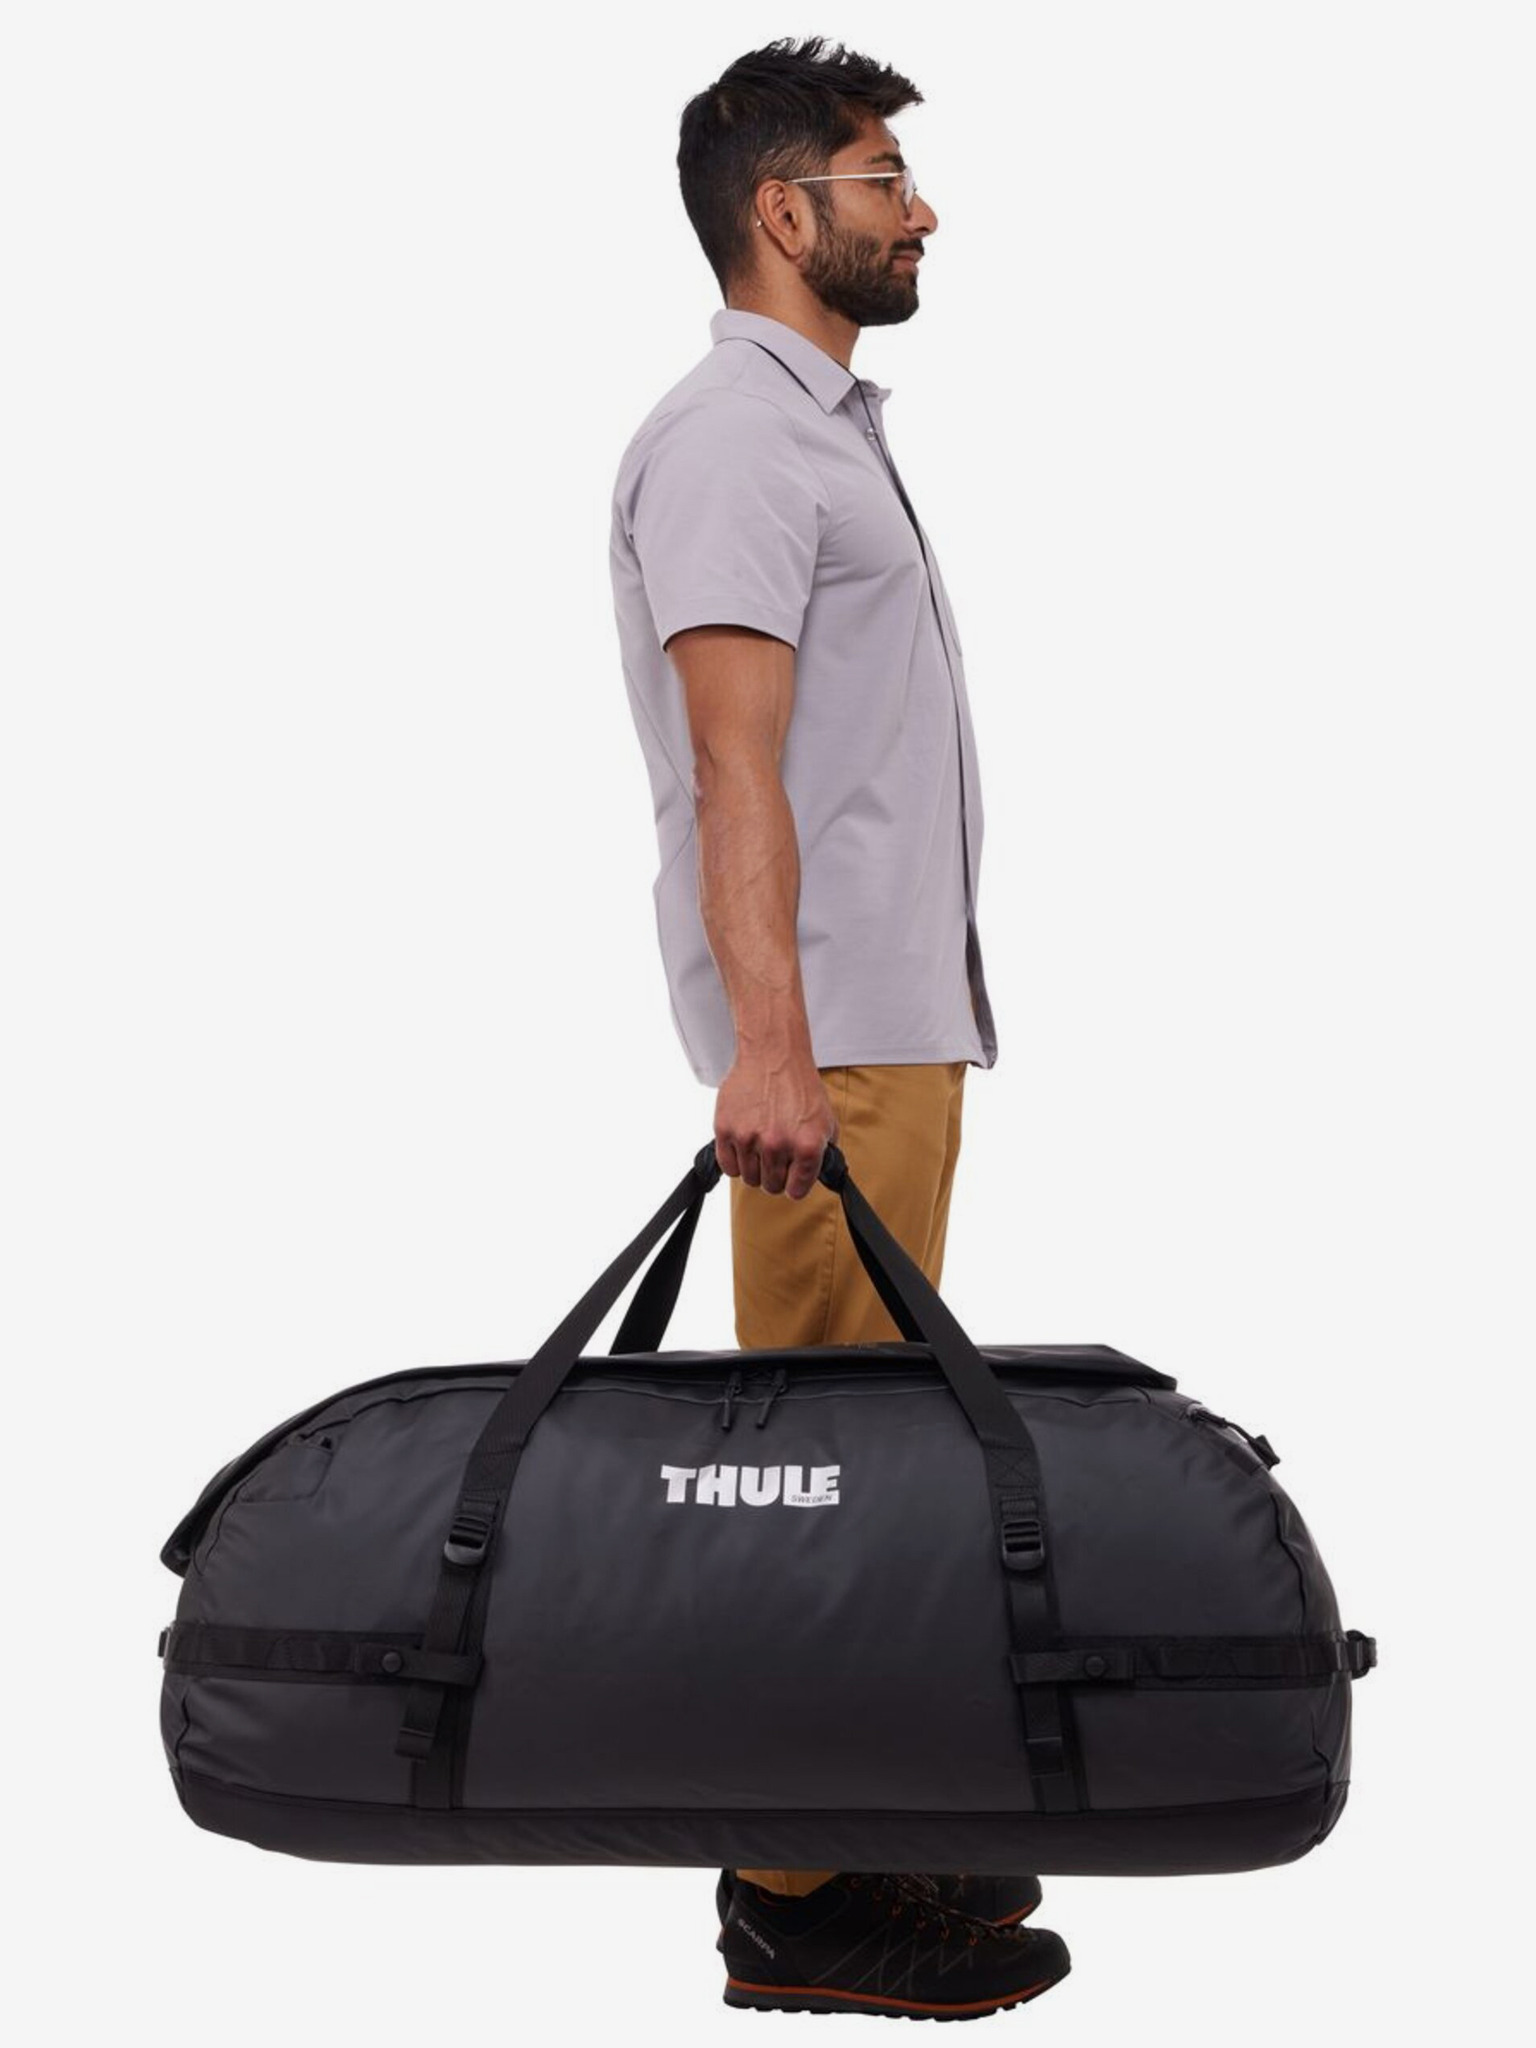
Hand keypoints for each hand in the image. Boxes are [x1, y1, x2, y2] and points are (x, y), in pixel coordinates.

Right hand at [715, 1053, 838, 1199]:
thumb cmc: (799, 1085)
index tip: (791, 1180)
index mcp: (806, 1145)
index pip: (796, 1190)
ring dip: (755, 1168)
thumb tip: (814, 1176)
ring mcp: (749, 1138)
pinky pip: (728, 1166)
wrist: (772, 1054)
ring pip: (749, 1178)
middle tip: (775, 1159)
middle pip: (771, 1186)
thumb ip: (822, 1152)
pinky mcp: (725, 1130)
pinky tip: (744, 1147)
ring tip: (760, 1148)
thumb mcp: (825, 1120)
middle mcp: (777, 1145)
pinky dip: (735, 1162)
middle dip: (774, 1177)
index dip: (794, 1186)